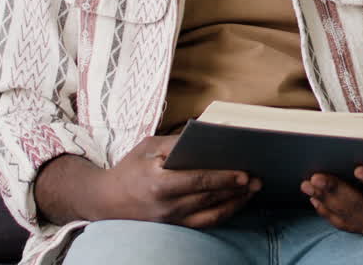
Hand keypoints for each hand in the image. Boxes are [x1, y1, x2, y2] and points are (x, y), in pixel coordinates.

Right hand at [94, 135, 260, 227]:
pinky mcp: (174, 228)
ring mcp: (170, 221)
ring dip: (235, 203)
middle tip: (257, 180)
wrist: (105, 201)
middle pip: (208, 198)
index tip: (244, 173)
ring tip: (252, 191)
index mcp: (158, 184)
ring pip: (210, 214)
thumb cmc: (130, 169)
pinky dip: (223, 213)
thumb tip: (209, 134)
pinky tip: (236, 202)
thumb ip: (177, 143)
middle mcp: (165, 206)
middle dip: (235, 190)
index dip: (223, 178)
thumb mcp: (149, 147)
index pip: (198, 181)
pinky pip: (204, 223)